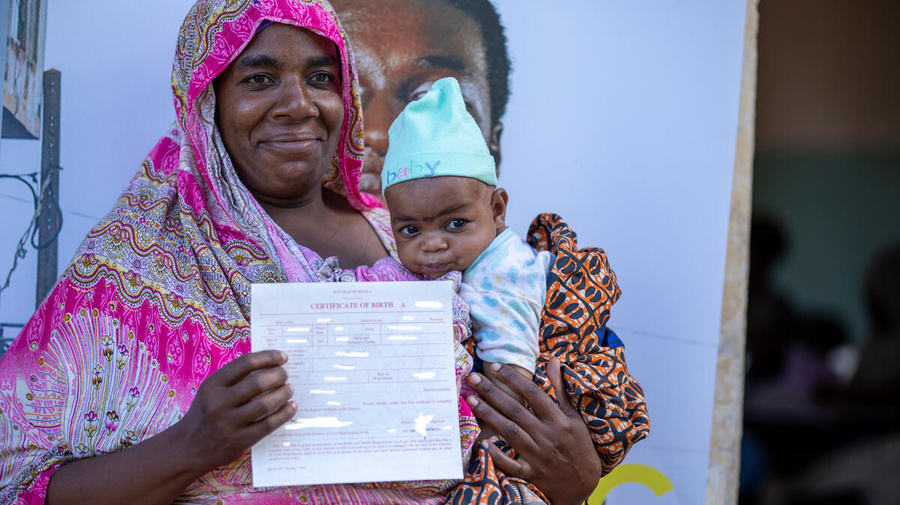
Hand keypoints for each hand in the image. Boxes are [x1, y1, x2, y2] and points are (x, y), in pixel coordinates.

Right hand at [173, 350, 296, 472]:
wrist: (188, 448)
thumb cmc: (205, 414)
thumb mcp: (211, 391)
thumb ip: (234, 378)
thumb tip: (270, 365)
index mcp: (212, 385)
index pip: (246, 363)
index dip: (268, 357)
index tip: (282, 357)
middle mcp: (219, 403)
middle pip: (258, 383)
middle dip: (278, 375)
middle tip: (285, 375)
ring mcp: (229, 423)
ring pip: (266, 404)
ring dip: (283, 393)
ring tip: (289, 389)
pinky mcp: (240, 441)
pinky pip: (269, 424)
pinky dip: (284, 413)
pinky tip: (291, 407)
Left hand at [465, 358, 601, 504]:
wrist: (584, 482)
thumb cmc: (578, 444)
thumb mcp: (573, 416)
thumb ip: (560, 388)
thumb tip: (553, 360)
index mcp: (558, 420)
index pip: (533, 394)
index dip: (514, 379)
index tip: (496, 366)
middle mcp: (547, 436)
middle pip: (516, 410)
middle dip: (493, 393)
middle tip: (473, 379)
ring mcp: (538, 456)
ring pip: (510, 432)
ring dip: (489, 416)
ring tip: (471, 400)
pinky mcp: (531, 473)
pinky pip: (511, 465)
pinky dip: (497, 456)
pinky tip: (482, 443)